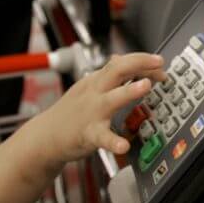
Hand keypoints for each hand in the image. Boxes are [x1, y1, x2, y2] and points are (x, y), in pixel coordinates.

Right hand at [41, 53, 166, 160]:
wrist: (44, 137)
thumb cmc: (70, 114)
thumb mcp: (88, 88)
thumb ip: (107, 75)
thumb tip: (120, 58)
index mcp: (96, 81)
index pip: (120, 63)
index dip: (141, 60)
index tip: (159, 62)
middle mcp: (94, 93)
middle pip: (116, 70)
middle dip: (139, 64)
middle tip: (158, 63)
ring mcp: (91, 113)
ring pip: (111, 99)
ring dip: (129, 91)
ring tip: (145, 86)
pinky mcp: (87, 134)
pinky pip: (102, 137)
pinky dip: (114, 141)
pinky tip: (124, 144)